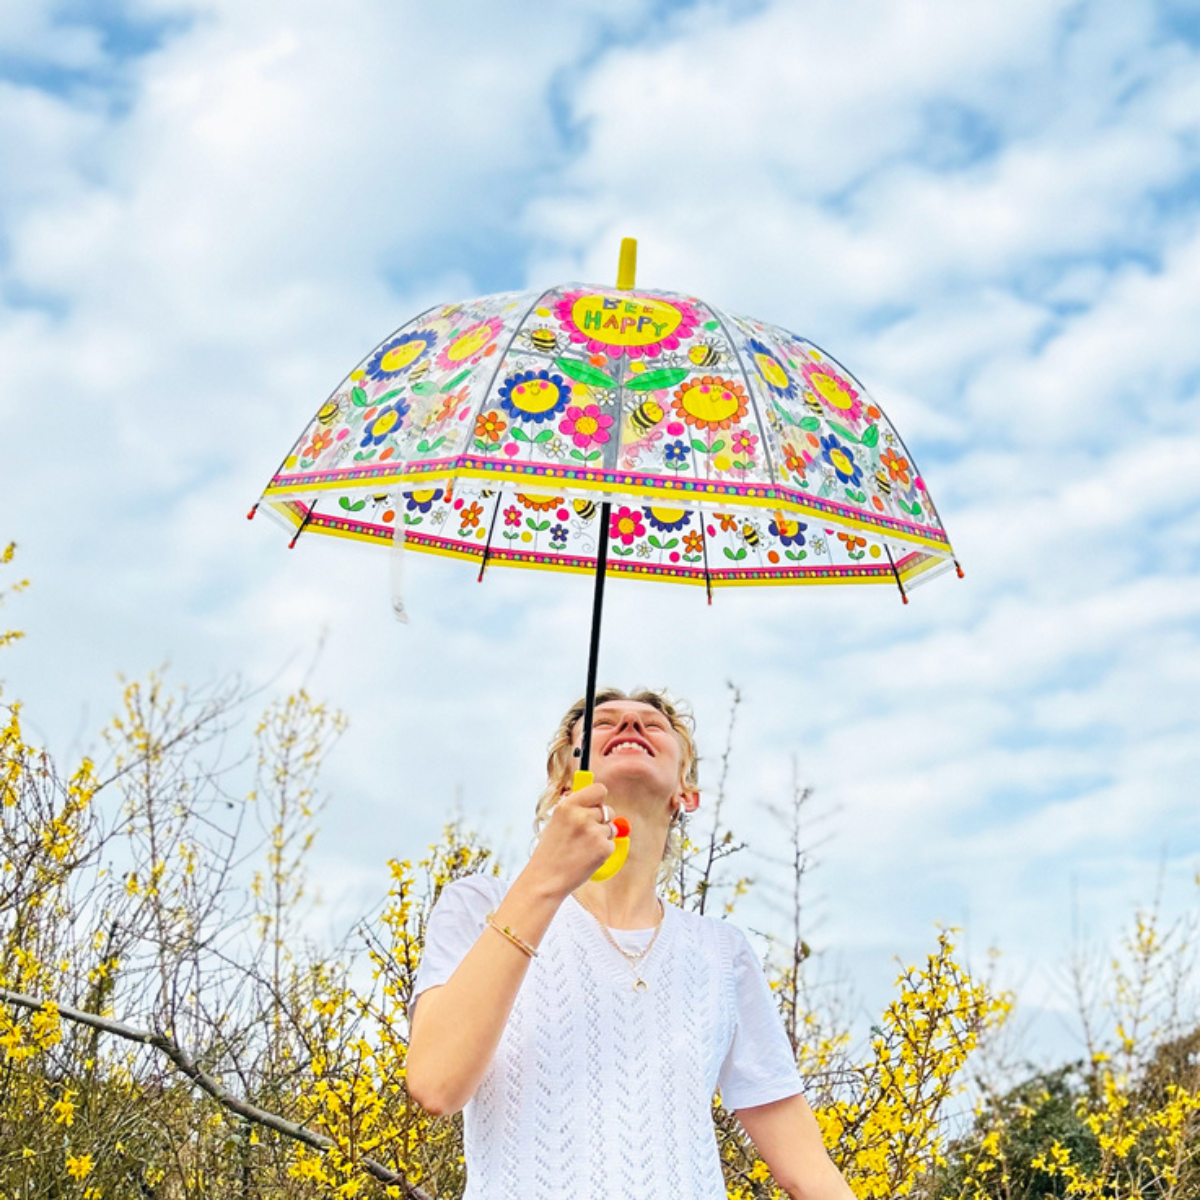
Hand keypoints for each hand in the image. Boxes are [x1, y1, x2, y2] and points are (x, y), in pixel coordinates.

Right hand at [527, 780, 615, 898]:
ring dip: (601, 836)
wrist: (545, 879)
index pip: (599, 789)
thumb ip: (575, 808)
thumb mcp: (556, 821)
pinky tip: (586, 857)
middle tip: (584, 834)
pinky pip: (611, 843)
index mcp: (568, 805)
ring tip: (582, 848)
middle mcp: (582, 816)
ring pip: (611, 827)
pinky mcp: (603, 848)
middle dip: (600, 820)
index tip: (594, 805)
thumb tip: (595, 797)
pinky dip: (602, 851)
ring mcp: (594, 832)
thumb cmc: (550, 852)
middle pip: (607, 809)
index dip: (598, 798)